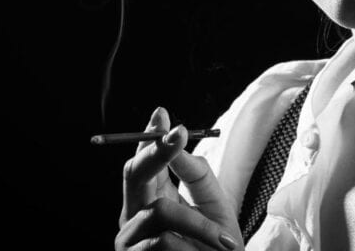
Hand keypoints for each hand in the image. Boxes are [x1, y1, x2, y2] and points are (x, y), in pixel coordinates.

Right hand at [116, 107, 243, 250]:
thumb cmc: (216, 250)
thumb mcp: (214, 207)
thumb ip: (197, 175)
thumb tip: (179, 141)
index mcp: (151, 197)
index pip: (144, 160)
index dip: (149, 137)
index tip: (163, 116)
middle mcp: (133, 215)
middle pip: (133, 174)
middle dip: (155, 152)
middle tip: (177, 135)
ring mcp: (128, 240)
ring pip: (161, 211)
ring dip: (200, 226)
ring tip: (226, 245)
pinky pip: (164, 242)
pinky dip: (194, 248)